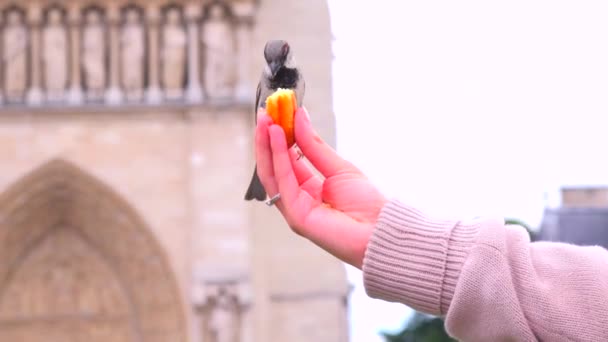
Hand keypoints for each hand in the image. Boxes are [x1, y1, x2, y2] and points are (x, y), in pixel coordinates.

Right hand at [255, 107, 387, 268]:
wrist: (382, 230)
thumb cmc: (367, 204)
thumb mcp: (338, 167)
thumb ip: (314, 146)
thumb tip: (299, 117)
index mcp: (308, 190)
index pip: (286, 161)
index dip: (279, 137)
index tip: (276, 113)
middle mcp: (297, 200)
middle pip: (274, 166)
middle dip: (267, 138)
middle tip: (265, 112)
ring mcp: (294, 209)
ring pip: (272, 173)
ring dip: (267, 144)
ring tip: (266, 119)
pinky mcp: (296, 216)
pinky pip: (283, 181)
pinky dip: (278, 156)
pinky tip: (277, 135)